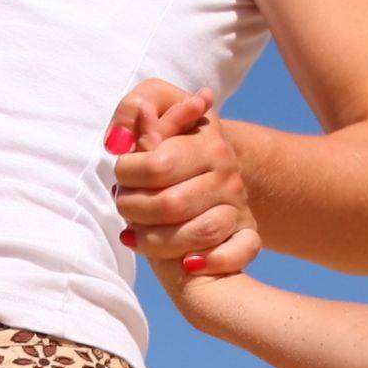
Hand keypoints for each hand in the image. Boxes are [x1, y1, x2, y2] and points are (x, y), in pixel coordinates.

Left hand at [107, 79, 259, 278]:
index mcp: (208, 141)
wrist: (209, 165)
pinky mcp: (246, 232)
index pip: (157, 166)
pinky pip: (242, 251)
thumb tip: (120, 140)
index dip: (127, 175)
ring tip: (135, 234)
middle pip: (172, 204)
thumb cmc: (171, 135)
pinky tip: (188, 263)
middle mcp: (228, 174)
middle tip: (123, 204)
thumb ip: (133, 110)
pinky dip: (215, 261)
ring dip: (157, 240)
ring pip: (200, 233)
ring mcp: (239, 205)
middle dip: (133, 210)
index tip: (121, 175)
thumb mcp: (154, 103)